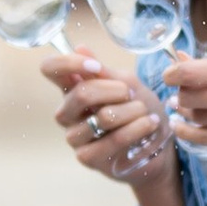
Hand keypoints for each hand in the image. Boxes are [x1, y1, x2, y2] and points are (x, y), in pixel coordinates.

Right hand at [41, 49, 170, 184]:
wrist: (157, 146)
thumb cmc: (139, 111)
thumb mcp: (127, 84)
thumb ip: (104, 72)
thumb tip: (80, 48)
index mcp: (71, 88)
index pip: (50, 68)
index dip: (69, 63)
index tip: (96, 68)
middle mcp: (67, 112)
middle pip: (81, 93)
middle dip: (116, 90)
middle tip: (131, 93)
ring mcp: (74, 136)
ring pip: (103, 117)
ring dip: (132, 111)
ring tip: (145, 111)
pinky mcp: (87, 157)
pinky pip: (114, 139)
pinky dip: (137, 128)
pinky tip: (150, 124)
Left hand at [166, 52, 206, 160]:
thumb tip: (177, 60)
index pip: (190, 73)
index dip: (172, 75)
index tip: (170, 76)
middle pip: (189, 97)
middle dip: (180, 94)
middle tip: (183, 92)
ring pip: (196, 117)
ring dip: (186, 112)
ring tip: (186, 105)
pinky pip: (205, 138)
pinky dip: (186, 132)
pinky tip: (180, 125)